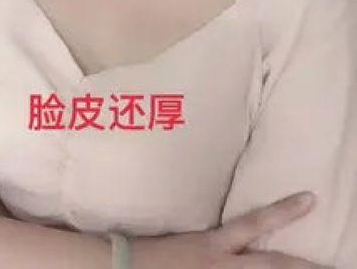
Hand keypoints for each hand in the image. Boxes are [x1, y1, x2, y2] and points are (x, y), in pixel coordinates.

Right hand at [132, 192, 331, 267]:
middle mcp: (222, 264)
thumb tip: (245, 234)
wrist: (129, 268)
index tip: (311, 199)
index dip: (286, 210)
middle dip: (303, 267)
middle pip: (273, 266)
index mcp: (214, 244)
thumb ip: (218, 238)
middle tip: (331, 267)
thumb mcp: (189, 238)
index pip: (256, 222)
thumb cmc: (157, 251)